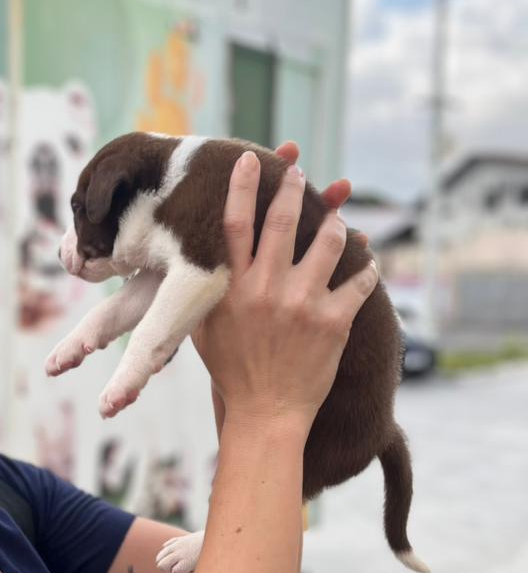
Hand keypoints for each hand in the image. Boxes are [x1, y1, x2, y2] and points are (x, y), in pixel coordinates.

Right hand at [192, 147, 378, 430]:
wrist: (266, 413)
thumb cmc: (232, 370)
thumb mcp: (204, 327)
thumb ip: (208, 291)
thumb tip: (207, 256)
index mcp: (231, 288)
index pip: (234, 224)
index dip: (243, 186)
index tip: (251, 158)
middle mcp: (266, 289)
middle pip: (282, 221)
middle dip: (293, 189)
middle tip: (300, 172)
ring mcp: (302, 304)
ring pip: (327, 242)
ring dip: (335, 223)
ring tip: (337, 218)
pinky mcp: (333, 322)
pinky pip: (360, 281)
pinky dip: (367, 268)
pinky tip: (368, 262)